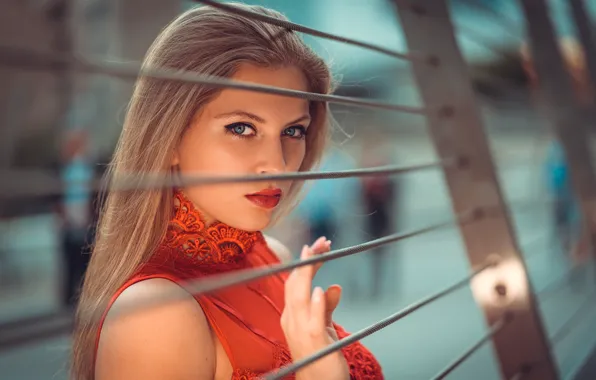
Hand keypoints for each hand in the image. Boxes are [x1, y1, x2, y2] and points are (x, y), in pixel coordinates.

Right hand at [281, 237, 348, 379]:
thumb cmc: (319, 355)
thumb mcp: (323, 327)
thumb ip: (327, 307)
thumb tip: (334, 287)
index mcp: (291, 314)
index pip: (295, 281)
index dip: (305, 262)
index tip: (319, 247)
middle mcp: (292, 319)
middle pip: (295, 283)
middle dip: (306, 260)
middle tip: (321, 243)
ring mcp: (300, 330)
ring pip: (299, 297)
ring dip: (308, 273)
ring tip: (316, 255)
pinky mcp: (314, 340)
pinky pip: (312, 320)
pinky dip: (316, 304)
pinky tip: (321, 290)